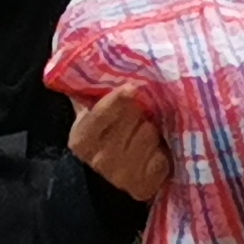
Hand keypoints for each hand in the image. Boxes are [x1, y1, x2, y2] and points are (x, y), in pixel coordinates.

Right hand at [67, 86, 170, 203]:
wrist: (119, 175)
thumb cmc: (108, 133)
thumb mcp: (91, 111)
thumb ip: (89, 89)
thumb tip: (82, 57)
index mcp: (82, 138)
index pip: (100, 115)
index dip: (117, 100)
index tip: (131, 88)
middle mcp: (99, 160)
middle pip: (133, 119)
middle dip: (140, 112)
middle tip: (140, 113)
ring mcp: (121, 177)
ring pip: (149, 134)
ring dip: (152, 130)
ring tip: (146, 133)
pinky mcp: (143, 187)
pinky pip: (161, 158)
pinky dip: (161, 154)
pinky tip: (155, 153)